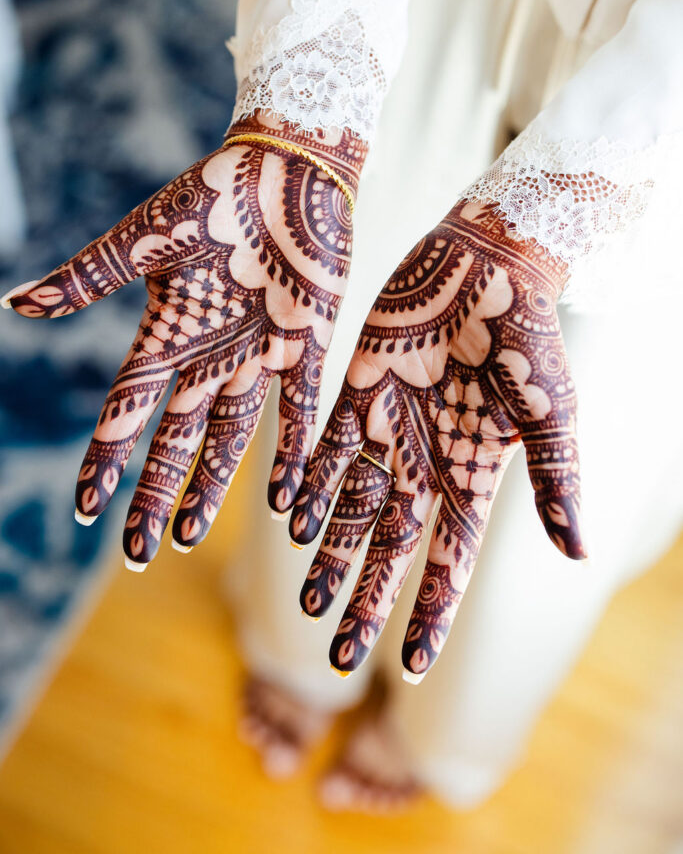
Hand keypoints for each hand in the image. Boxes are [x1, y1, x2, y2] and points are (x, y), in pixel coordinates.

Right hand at [5, 112, 364, 567]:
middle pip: (176, 439)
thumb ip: (88, 278)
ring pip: (230, 438)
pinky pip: (298, 412)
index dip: (108, 459)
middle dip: (156, 493)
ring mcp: (259, 355)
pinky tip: (280, 503)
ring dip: (209, 488)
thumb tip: (13, 303)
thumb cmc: (212, 194)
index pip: (129, 410)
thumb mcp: (142, 240)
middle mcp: (211, 355)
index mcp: (169, 333)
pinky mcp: (308, 346)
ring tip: (187, 537)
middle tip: (141, 551)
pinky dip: (289, 456)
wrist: (286, 167)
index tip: (88, 509)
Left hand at [292, 199, 583, 677]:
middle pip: (390, 548)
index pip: (447, 561)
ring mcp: (390, 428)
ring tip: (308, 604)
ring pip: (352, 507)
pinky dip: (309, 485)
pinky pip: (328, 449)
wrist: (487, 265)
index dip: (430, 613)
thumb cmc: (528, 335)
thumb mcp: (548, 410)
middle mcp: (426, 461)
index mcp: (471, 474)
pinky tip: (289, 520)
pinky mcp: (360, 391)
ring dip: (331, 554)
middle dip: (367, 600)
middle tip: (339, 658)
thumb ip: (556, 478)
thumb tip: (580, 553)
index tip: (409, 666)